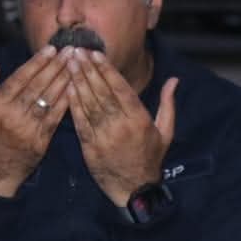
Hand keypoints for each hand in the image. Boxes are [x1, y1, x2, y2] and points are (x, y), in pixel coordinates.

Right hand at [0, 47, 72, 196]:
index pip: (20, 78)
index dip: (37, 62)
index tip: (51, 49)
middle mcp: (12, 115)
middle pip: (38, 85)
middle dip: (56, 65)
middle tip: (71, 50)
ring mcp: (28, 128)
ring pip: (50, 98)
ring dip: (65, 79)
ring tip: (77, 64)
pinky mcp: (41, 139)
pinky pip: (56, 115)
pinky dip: (66, 100)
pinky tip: (76, 88)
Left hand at [66, 48, 178, 205]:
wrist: (134, 189)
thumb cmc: (150, 158)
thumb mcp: (165, 131)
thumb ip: (167, 104)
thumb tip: (174, 80)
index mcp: (139, 120)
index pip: (120, 89)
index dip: (107, 70)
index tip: (96, 54)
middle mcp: (120, 126)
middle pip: (101, 93)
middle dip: (88, 70)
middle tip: (77, 51)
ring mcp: (103, 136)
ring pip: (88, 104)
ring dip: (77, 82)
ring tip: (69, 63)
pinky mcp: (89, 146)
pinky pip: (79, 122)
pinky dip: (72, 104)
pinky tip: (66, 88)